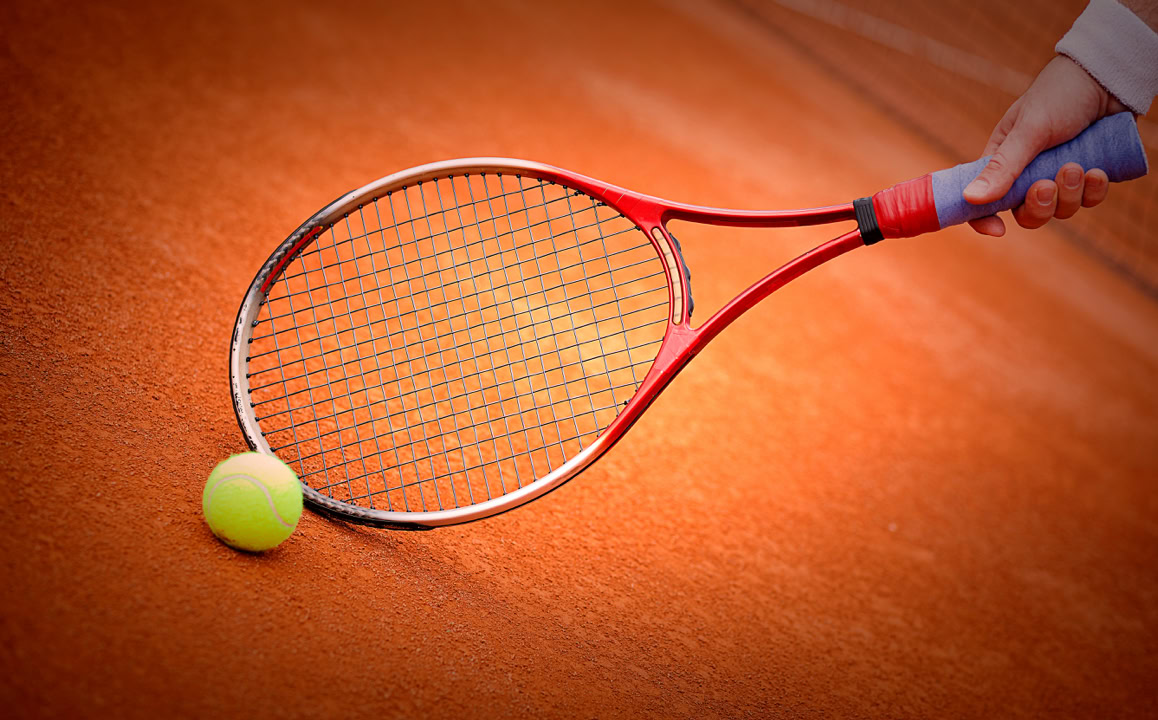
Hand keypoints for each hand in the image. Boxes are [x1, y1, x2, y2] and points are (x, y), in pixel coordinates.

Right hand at [965, 55, 1129, 235]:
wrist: (1107, 77)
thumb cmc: (1059, 95)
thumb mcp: (1028, 130)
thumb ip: (1003, 167)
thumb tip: (970, 198)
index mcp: (1003, 162)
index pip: (984, 201)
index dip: (984, 220)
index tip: (998, 230)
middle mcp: (1029, 174)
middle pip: (1027, 214)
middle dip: (1039, 205)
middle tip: (1046, 184)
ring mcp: (1060, 176)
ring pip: (1060, 210)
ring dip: (1070, 194)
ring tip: (1077, 165)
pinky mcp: (1089, 176)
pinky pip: (1089, 200)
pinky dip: (1094, 190)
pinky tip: (1098, 170)